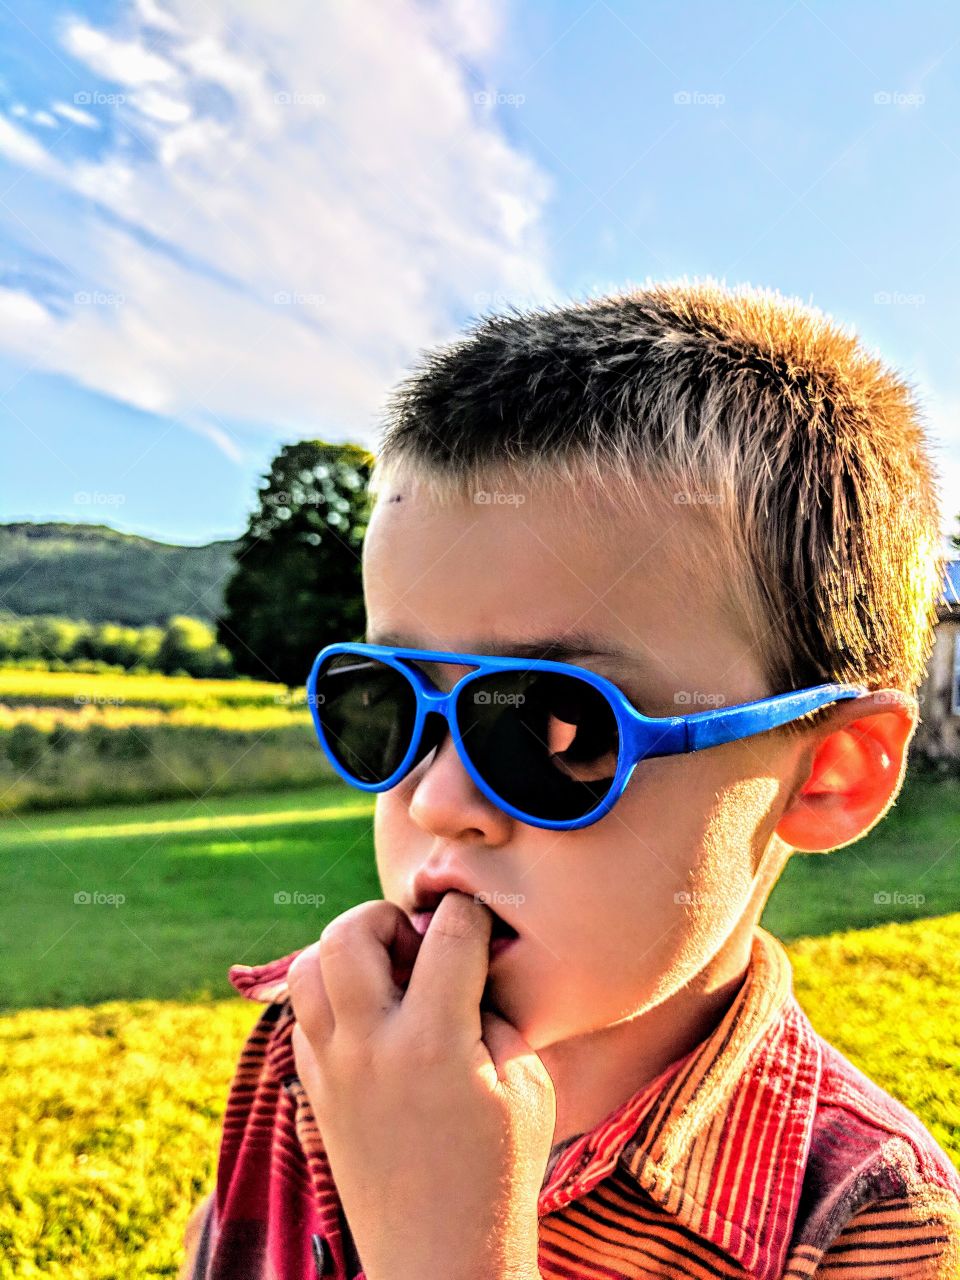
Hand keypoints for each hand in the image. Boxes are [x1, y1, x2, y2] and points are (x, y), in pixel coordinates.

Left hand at [288, 892, 554, 1279]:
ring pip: (306, 969)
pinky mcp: (316, 1094)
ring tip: (386, 976)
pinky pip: (302, 1017)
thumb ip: (495, 1012)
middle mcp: (371, 1048)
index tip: (481, 924)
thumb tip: (469, 963)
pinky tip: (372, 1020)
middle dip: (387, 917)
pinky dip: (331, 999)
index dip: (472, 913)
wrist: (442, 1259)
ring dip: (346, 954)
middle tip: (417, 945)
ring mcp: (333, 1071)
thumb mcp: (527, 1084)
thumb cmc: (500, 1173)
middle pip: (348, 933)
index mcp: (435, 1041)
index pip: (447, 932)